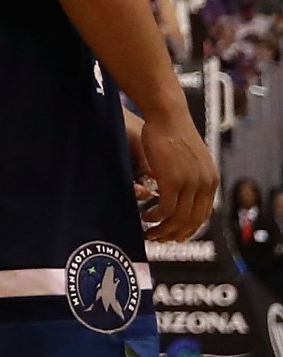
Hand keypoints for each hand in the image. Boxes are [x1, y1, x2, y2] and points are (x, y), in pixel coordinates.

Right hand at [128, 106, 215, 237]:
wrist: (168, 117)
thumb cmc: (172, 133)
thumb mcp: (187, 158)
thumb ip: (188, 176)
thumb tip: (177, 192)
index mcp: (211, 180)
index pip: (203, 214)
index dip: (188, 229)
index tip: (173, 236)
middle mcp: (205, 184)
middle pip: (192, 220)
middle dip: (174, 234)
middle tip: (158, 239)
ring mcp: (191, 183)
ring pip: (179, 218)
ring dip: (162, 229)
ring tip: (148, 232)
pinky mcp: (174, 180)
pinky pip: (166, 208)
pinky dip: (155, 217)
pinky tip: (145, 217)